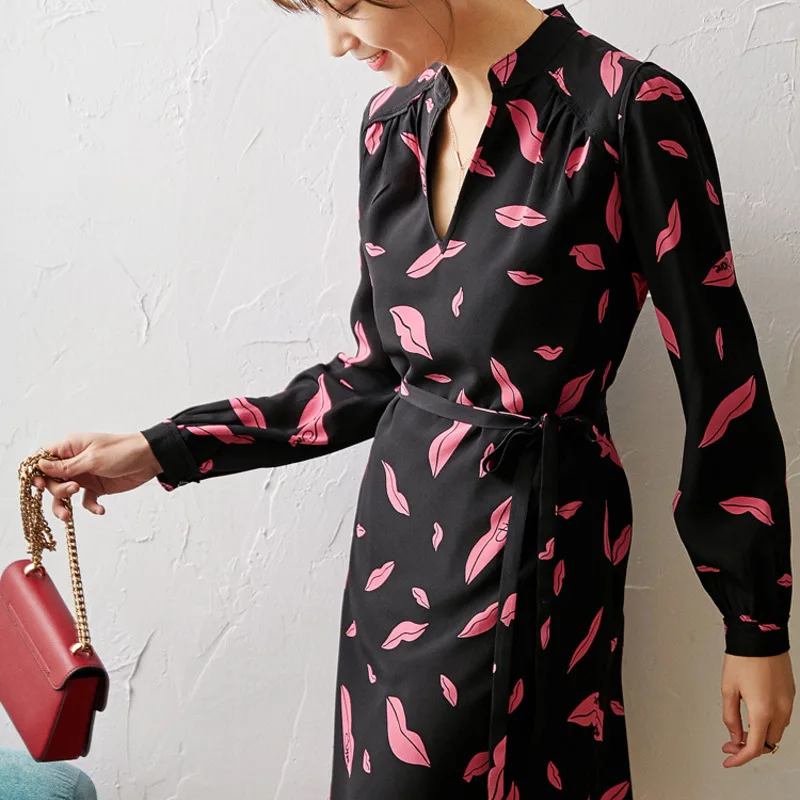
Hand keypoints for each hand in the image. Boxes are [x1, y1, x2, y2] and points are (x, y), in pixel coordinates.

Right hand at [32, 432, 163, 520]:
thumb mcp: (92, 459)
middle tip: (73, 489)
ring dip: (63, 505)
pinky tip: (100, 509)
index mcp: (69, 447)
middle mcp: (73, 462)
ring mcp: (84, 475)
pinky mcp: (96, 487)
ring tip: (69, 515)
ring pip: (64, 494)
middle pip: (51, 480)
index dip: (36, 473)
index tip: (40, 485)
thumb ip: (66, 466)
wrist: (150, 459)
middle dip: (56, 489)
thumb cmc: (122, 451)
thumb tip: (40, 466)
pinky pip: (85, 501)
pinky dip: (90, 507)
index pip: (42, 459)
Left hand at [721, 650, 794, 766]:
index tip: (728, 761)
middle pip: (767, 743)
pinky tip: (753, 718)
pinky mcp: (790, 695)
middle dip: (748, 748)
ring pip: (776, 733)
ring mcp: (788, 703)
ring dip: (759, 736)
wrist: (760, 636)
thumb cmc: (743, 658)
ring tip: (739, 731)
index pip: (754, 748)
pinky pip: (781, 719)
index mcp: (763, 711)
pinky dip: (767, 724)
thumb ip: (730, 717)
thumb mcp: (728, 688)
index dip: (740, 758)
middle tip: (729, 744)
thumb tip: (733, 736)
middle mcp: (780, 710)